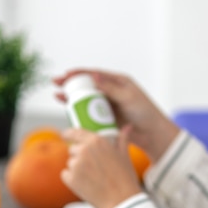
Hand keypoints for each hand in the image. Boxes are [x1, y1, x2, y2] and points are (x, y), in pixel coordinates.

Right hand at [54, 68, 179, 160]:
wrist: (152, 134)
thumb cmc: (145, 113)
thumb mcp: (128, 98)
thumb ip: (111, 88)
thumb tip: (95, 76)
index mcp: (119, 82)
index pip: (95, 74)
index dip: (79, 73)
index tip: (66, 74)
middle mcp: (112, 91)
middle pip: (87, 85)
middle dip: (71, 83)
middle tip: (55, 83)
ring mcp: (108, 104)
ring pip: (86, 98)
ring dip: (72, 97)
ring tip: (57, 95)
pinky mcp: (106, 117)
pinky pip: (89, 112)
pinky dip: (78, 110)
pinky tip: (68, 110)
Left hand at [61, 126, 140, 207]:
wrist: (121, 199)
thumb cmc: (125, 176)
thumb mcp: (124, 154)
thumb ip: (122, 139)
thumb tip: (127, 127)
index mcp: (96, 141)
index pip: (75, 132)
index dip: (69, 134)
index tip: (65, 135)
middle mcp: (84, 150)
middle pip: (73, 149)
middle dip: (80, 156)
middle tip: (94, 166)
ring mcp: (76, 165)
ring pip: (71, 163)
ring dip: (78, 168)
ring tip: (93, 177)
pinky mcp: (70, 179)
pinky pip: (66, 175)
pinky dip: (72, 179)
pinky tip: (86, 183)